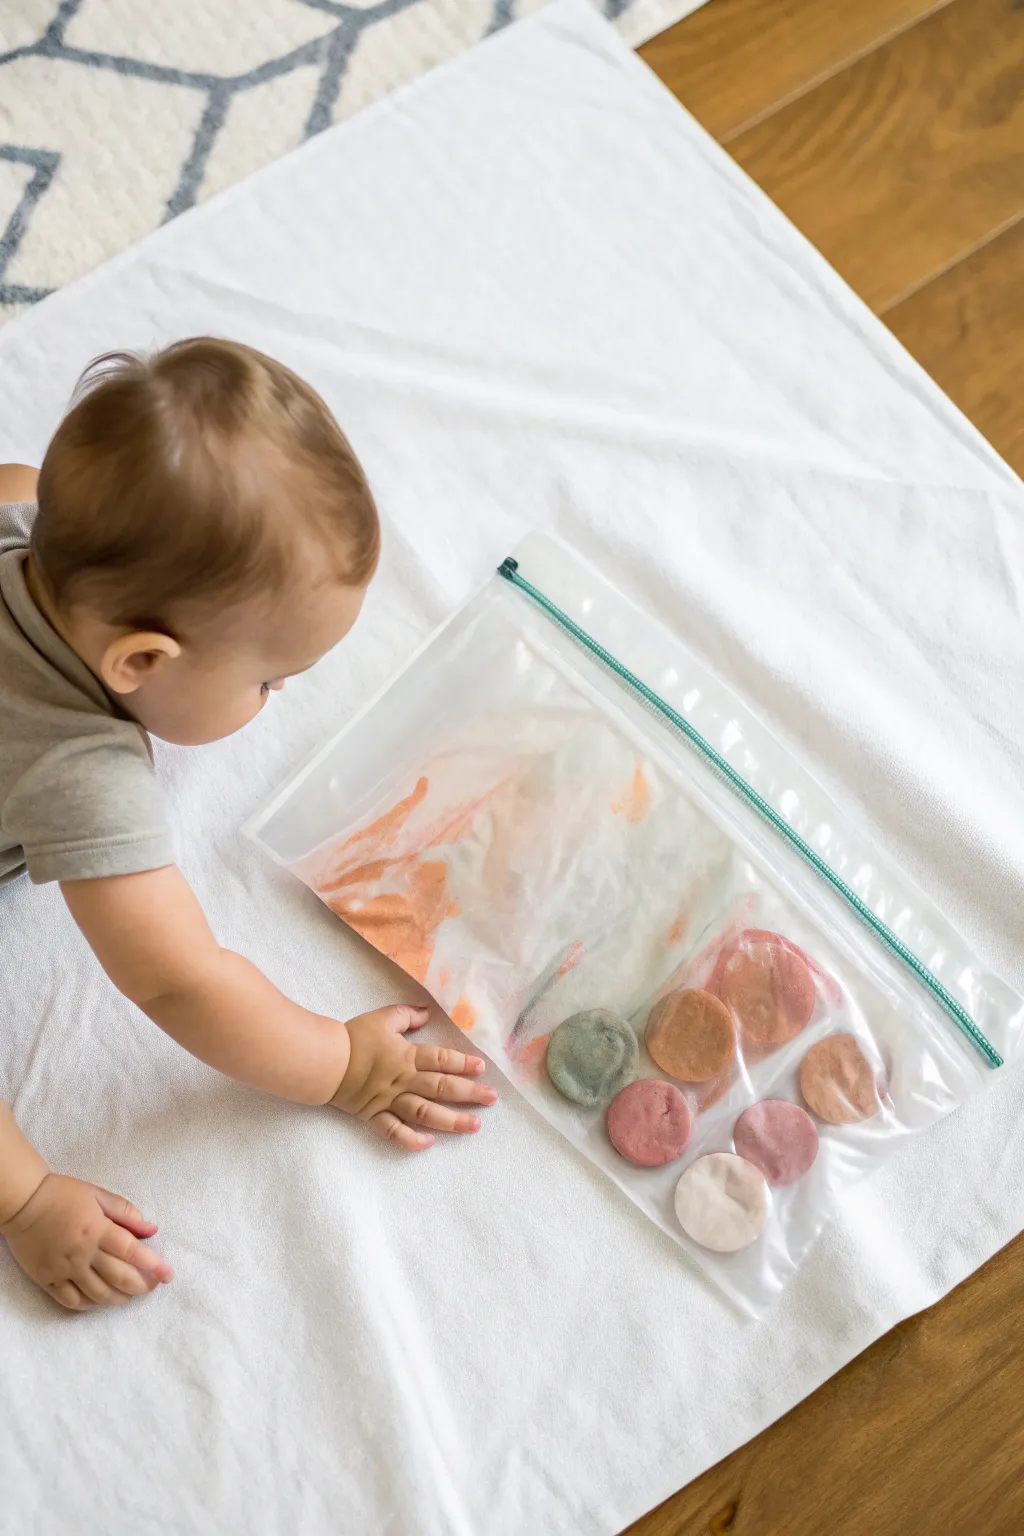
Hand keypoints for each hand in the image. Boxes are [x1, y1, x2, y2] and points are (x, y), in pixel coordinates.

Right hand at [0, 1173, 173, 1310]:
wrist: (23, 1202)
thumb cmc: (63, 1194)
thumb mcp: (98, 1195)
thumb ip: (126, 1213)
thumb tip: (152, 1229)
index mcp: (97, 1230)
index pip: (132, 1253)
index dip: (153, 1266)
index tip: (168, 1274)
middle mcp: (82, 1253)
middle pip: (119, 1278)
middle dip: (142, 1286)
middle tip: (153, 1286)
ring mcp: (64, 1269)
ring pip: (98, 1294)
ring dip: (119, 1299)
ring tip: (130, 1296)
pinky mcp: (47, 1280)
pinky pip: (71, 1300)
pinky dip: (89, 1305)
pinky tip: (100, 1301)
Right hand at [331, 1004, 497, 1150]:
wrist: (324, 1061)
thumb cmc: (354, 1037)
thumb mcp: (383, 1018)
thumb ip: (407, 1015)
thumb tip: (428, 1012)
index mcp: (407, 1056)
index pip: (441, 1059)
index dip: (463, 1063)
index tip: (482, 1068)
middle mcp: (404, 1080)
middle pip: (441, 1088)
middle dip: (469, 1094)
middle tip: (491, 1099)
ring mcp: (390, 1101)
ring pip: (425, 1113)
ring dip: (451, 1121)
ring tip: (473, 1126)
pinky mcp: (374, 1116)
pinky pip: (394, 1132)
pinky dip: (411, 1140)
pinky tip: (429, 1144)